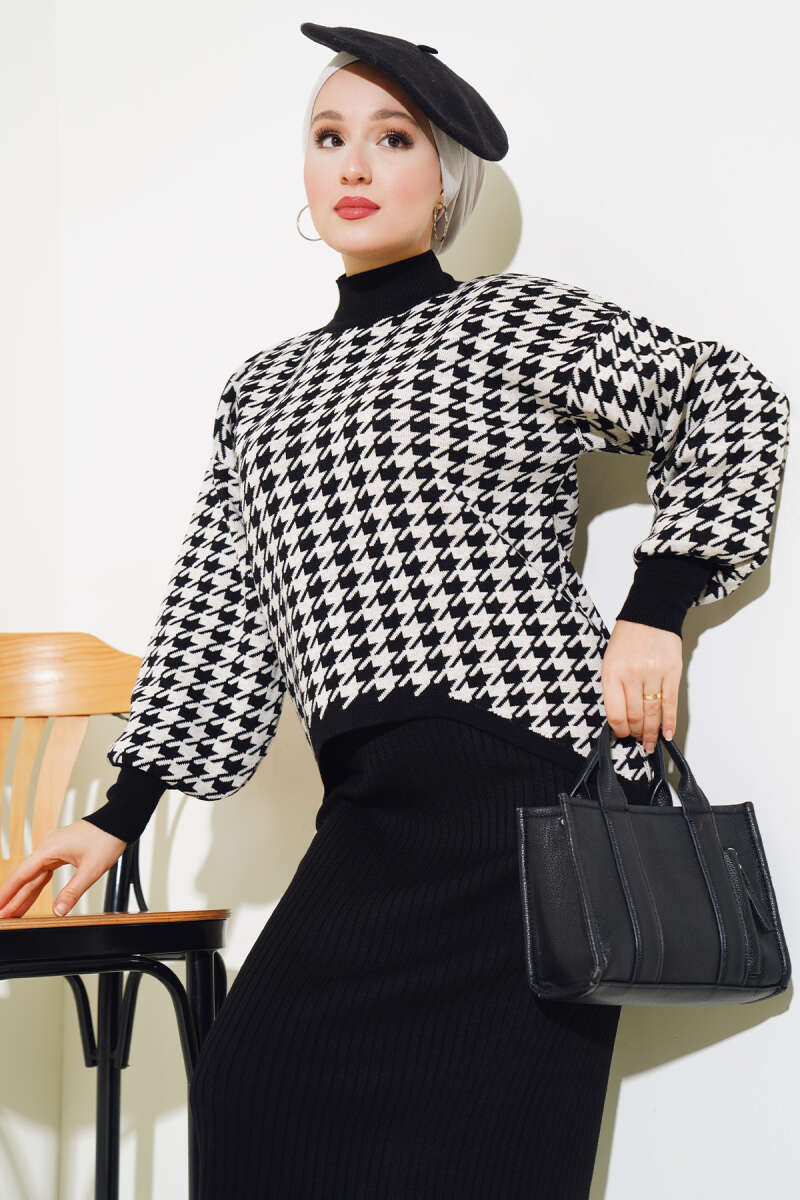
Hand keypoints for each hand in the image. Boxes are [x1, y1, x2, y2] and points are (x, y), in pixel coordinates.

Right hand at [0, 820, 127, 918]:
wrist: (118, 822)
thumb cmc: (106, 838)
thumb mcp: (91, 870)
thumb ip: (73, 892)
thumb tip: (58, 911)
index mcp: (49, 849)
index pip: (22, 875)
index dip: (8, 893)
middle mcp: (47, 847)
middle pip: (25, 877)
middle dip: (12, 898)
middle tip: (2, 917)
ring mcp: (53, 849)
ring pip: (34, 876)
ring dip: (23, 894)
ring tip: (12, 913)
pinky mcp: (60, 851)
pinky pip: (43, 872)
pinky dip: (36, 885)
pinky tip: (28, 897)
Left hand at [600, 619, 681, 752]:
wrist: (650, 614)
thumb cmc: (628, 638)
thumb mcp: (610, 660)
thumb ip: (613, 687)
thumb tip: (619, 716)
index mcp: (612, 672)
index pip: (615, 711)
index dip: (619, 729)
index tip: (621, 734)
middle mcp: (632, 674)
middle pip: (635, 715)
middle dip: (635, 732)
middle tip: (637, 740)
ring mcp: (653, 673)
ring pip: (652, 712)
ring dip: (651, 731)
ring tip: (650, 742)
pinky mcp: (672, 672)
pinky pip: (670, 703)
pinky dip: (669, 721)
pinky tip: (667, 733)